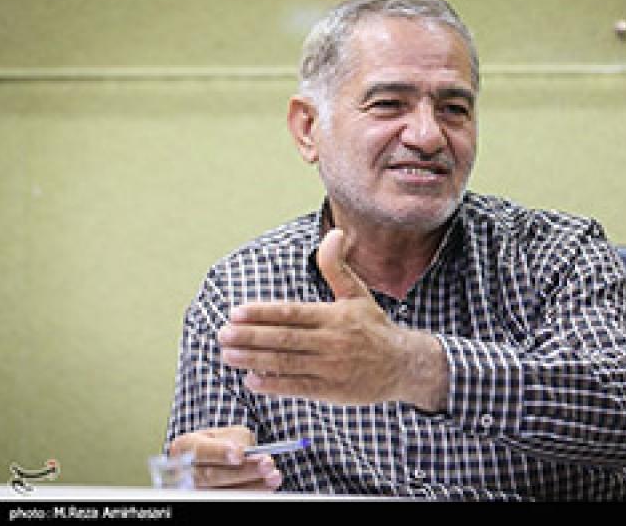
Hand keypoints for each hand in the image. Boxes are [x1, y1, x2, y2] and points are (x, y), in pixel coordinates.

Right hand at [168, 426, 281, 490]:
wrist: (211, 458)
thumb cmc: (219, 442)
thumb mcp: (225, 433)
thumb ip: (235, 439)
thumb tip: (247, 453)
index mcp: (185, 447)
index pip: (201, 451)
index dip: (220, 453)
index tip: (239, 455)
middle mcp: (185, 471)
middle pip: (213, 475)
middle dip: (243, 471)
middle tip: (267, 464)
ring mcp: (196, 490)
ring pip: (224, 491)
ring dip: (253, 485)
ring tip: (273, 476)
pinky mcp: (211, 499)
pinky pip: (232, 498)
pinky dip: (252, 492)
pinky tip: (267, 487)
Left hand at [219, 228, 447, 409]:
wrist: (403, 365)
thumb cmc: (374, 327)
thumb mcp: (357, 294)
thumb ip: (337, 266)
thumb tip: (333, 233)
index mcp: (335, 316)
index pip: (293, 313)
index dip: (263, 313)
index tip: (236, 313)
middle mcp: (332, 341)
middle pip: (285, 339)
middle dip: (250, 337)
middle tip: (222, 334)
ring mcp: (331, 368)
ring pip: (286, 363)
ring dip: (254, 360)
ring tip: (227, 355)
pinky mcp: (332, 391)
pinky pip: (298, 387)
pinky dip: (274, 384)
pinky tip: (251, 380)